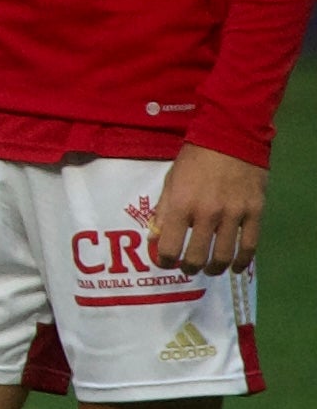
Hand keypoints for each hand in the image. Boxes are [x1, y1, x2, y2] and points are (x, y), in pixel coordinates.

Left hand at [148, 145, 265, 276]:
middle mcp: (207, 213)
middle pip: (196, 255)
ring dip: (214, 268)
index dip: (164, 259)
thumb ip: (163, 209)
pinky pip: (249, 245)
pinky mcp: (255, 212)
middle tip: (188, 269)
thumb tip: (154, 237)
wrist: (230, 138)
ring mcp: (233, 214)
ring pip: (223, 255)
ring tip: (210, 270)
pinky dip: (242, 261)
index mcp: (181, 204)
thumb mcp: (171, 181)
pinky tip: (235, 268)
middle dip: (189, 268)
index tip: (165, 262)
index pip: (169, 245)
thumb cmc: (195, 159)